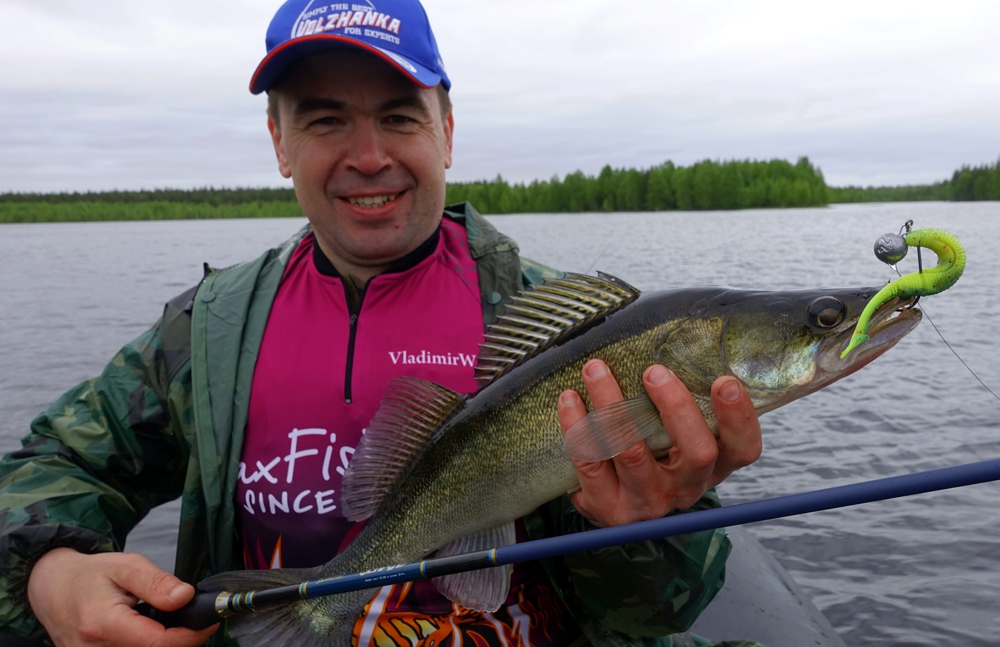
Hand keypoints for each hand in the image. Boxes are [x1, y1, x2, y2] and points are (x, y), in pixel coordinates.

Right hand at [27, 548, 217, 646]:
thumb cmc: (89, 575)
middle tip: (191, 620)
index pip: (157, 644)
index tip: (207, 621)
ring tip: (168, 623)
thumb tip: (184, 597)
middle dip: (180, 641)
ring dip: (164, 644)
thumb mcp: (126, 566)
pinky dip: (148, 646)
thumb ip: (156, 582)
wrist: (52, 588)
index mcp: (103, 624)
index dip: (189, 635)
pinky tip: (151, 633)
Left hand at [557, 359, 761, 526]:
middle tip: (654, 371)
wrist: (612, 503)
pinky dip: (578, 426)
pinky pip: (591, 464)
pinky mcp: (609, 509)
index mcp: (713, 466)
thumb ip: (682, 402)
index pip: (743, 449)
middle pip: (697, 452)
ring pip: (632, 453)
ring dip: (613, 406)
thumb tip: (675, 338)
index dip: (739, 418)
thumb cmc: (651, 452)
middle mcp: (686, 488)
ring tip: (596, 369)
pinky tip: (570, 399)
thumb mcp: (675, 434)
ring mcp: (648, 502)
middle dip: (677, 407)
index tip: (724, 380)